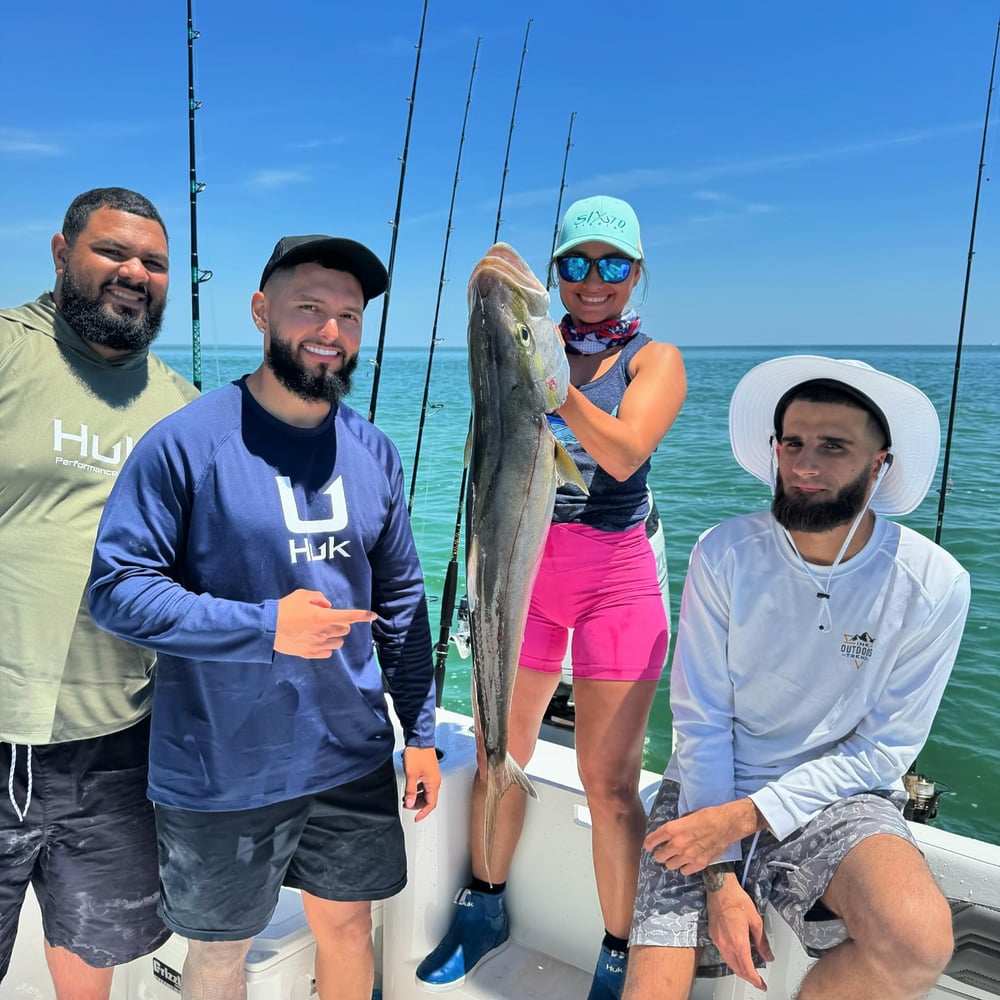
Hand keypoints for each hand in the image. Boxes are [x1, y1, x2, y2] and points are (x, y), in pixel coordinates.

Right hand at [274, 589, 376, 658]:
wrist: (266, 628)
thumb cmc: (284, 608)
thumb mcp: (302, 595)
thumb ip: (319, 598)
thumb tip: (327, 606)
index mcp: (323, 616)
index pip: (349, 616)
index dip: (363, 615)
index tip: (373, 616)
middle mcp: (323, 632)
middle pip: (345, 629)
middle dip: (341, 623)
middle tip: (328, 618)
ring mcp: (317, 645)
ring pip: (338, 642)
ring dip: (335, 635)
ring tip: (321, 630)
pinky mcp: (310, 654)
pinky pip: (328, 652)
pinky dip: (327, 646)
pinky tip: (317, 640)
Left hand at [402, 745, 440, 821]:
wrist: (419, 739)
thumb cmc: (418, 753)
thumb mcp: (411, 774)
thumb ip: (410, 791)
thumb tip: (410, 804)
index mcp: (433, 783)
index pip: (431, 804)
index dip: (423, 813)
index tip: (416, 818)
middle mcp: (435, 780)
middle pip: (429, 799)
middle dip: (418, 805)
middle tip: (408, 805)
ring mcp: (432, 775)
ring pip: (426, 792)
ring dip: (417, 797)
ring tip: (407, 797)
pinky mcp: (429, 771)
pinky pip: (425, 785)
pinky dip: (417, 790)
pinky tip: (410, 788)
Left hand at [644, 799, 761, 874]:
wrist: (726, 824)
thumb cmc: (707, 816)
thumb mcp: (686, 817)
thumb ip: (675, 827)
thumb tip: (668, 834)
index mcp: (672, 829)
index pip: (651, 841)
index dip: (649, 844)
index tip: (649, 846)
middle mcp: (677, 844)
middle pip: (659, 857)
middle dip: (659, 854)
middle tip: (664, 851)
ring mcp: (688, 856)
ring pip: (670, 866)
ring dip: (671, 861)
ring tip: (676, 857)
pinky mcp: (699, 864)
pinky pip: (684, 871)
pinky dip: (684, 867)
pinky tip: (687, 862)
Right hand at [706, 878, 772, 990]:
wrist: (720, 887)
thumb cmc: (737, 899)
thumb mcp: (756, 920)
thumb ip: (762, 941)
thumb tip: (767, 955)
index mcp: (738, 942)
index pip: (747, 969)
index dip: (755, 980)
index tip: (761, 985)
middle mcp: (726, 944)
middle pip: (737, 969)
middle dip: (748, 977)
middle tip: (757, 980)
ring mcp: (718, 940)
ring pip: (729, 962)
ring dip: (739, 969)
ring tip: (749, 970)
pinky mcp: (713, 934)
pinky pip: (723, 953)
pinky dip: (731, 959)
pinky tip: (737, 955)